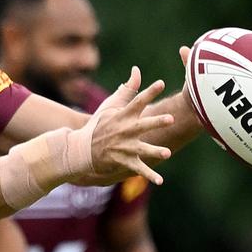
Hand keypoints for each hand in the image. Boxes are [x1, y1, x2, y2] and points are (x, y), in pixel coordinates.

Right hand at [77, 66, 173, 185]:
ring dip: (153, 151)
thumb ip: (127, 89)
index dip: (149, 92)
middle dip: (155, 122)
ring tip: (167, 153)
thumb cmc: (99, 125)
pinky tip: (160, 181)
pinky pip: (138, 169)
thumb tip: (137, 70)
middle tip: (170, 118)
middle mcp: (124, 131)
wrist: (81, 149)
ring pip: (141, 149)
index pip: (137, 101)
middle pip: (142, 125)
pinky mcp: (123, 161)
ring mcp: (123, 147)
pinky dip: (148, 176)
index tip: (161, 83)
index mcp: (123, 116)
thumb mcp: (110, 106)